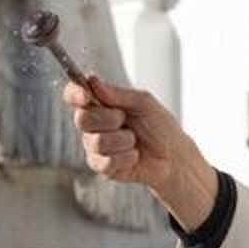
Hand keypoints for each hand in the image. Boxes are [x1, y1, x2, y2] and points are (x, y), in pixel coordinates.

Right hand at [64, 75, 218, 230]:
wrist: (174, 156)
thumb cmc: (160, 126)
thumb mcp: (145, 103)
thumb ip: (119, 93)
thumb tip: (93, 80)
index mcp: (100, 104)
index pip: (73, 95)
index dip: (74, 94)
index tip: (85, 95)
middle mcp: (93, 125)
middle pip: (81, 119)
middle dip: (109, 118)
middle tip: (125, 120)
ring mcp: (95, 147)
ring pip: (97, 142)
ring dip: (123, 140)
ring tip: (134, 140)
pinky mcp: (102, 167)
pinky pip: (105, 161)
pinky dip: (126, 157)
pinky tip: (134, 155)